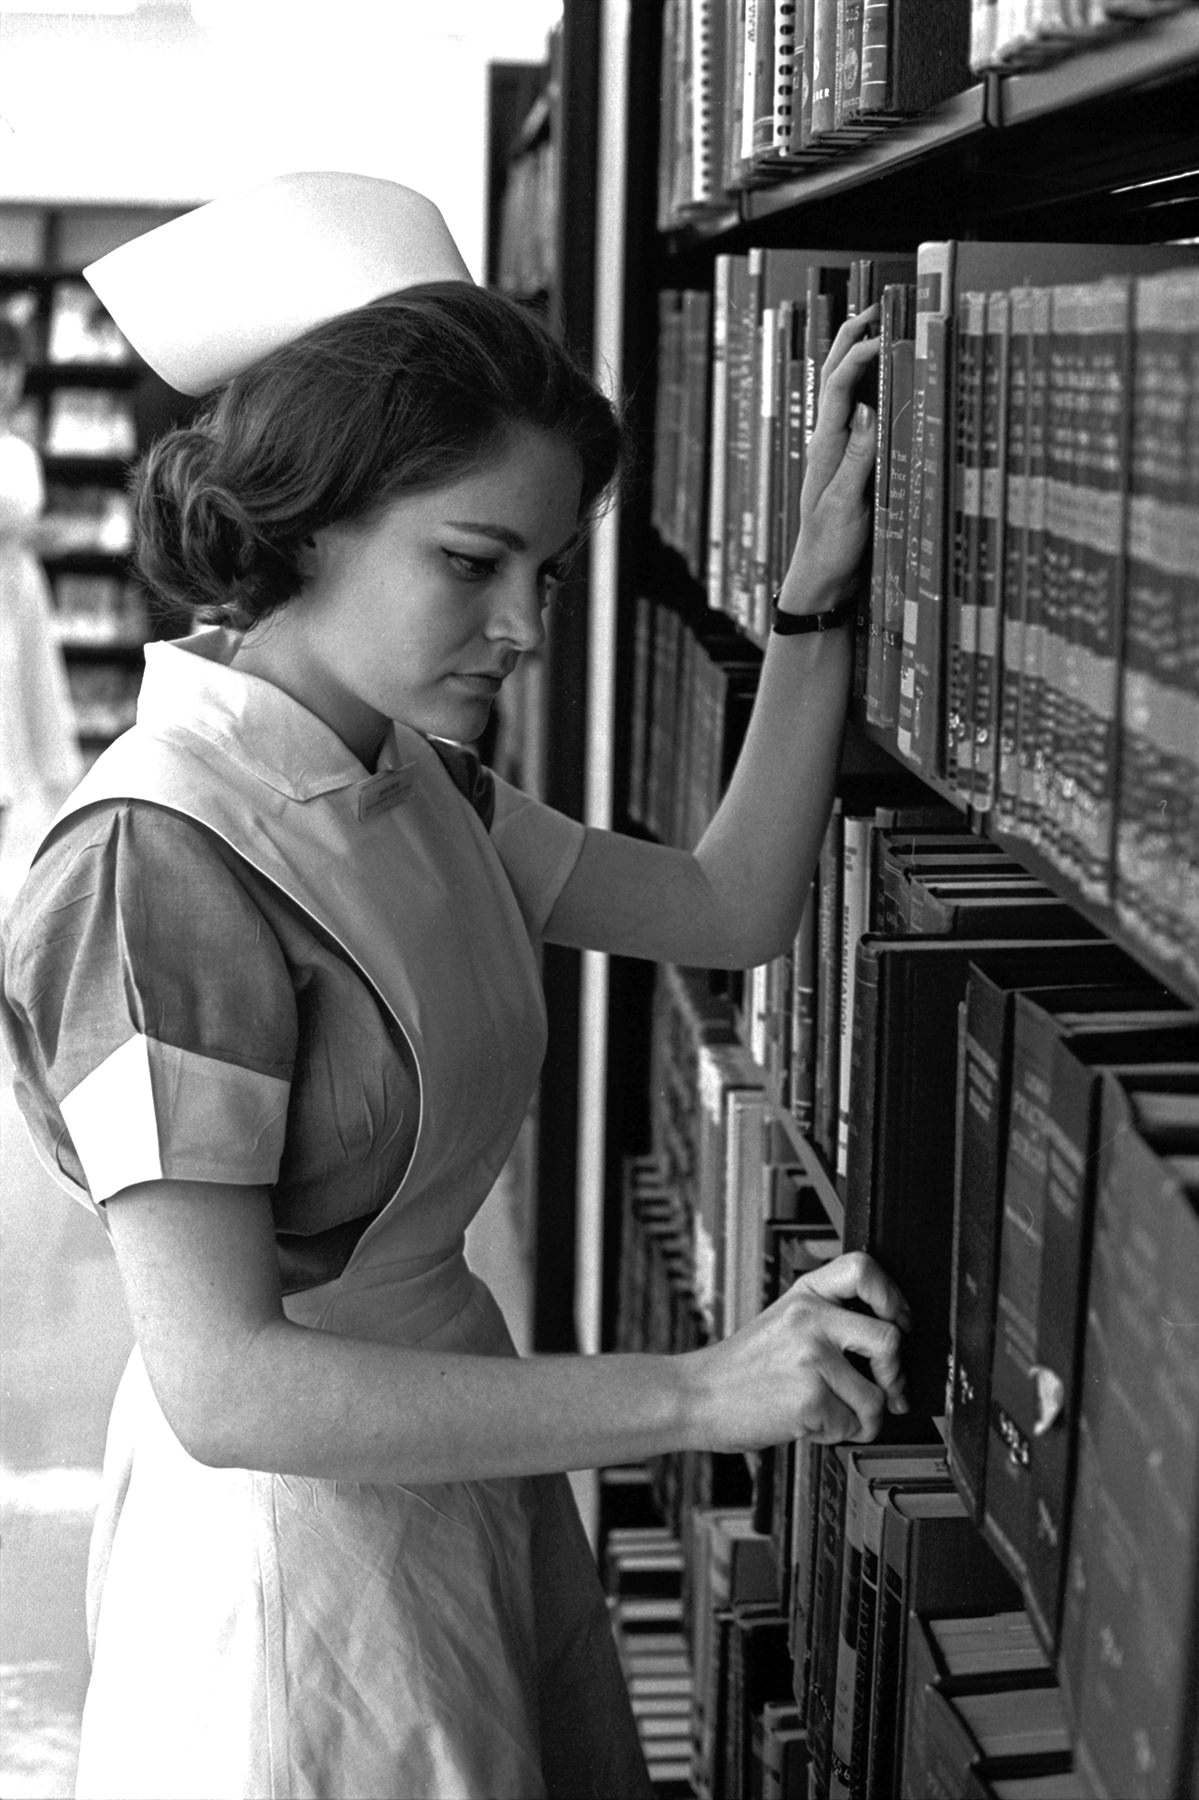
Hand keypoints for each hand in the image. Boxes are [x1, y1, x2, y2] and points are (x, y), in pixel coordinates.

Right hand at [686, 1249, 910, 1450]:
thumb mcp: (783, 1321)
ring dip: (863, 1418)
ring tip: (834, 1413)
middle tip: (888, 1390)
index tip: (898, 1323)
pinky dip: (837, 1435)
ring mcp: (811, 1357)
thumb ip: (829, 1321)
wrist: (696, 1396)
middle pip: (890, 1339)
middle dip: (896, 1376)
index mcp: (805, 1294)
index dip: (893, 1297)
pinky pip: (852, 1425)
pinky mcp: (810, 1399)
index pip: (864, 1268)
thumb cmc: (741, 1367)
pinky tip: (811, 1423)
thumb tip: (890, 1347)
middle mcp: (810, 1317)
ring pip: (876, 1396)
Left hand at [778, 309, 879, 609]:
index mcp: (825, 447)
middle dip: (851, 339)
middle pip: (835, 379)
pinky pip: (861, 420)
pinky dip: (872, 393)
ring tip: (880, 331)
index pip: (839, 386)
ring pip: (847, 395)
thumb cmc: (830, 549)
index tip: (887, 333)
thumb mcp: (847, 505)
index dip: (860, 354)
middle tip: (875, 309)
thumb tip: (868, 408)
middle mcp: (829, 443)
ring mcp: (839, 453)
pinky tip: (888, 386)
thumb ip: (857, 458)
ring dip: (860, 360)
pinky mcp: (852, 467)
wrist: (822, 583)